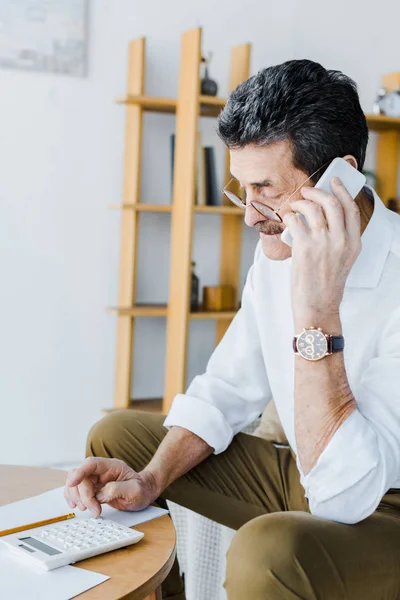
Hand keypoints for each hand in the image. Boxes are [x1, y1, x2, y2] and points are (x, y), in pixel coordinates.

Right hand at [64, 457, 159, 516]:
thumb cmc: (141, 489)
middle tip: (94, 509)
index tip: (72, 483)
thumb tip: (99, 494)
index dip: (80, 472)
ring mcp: (95, 480)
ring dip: (77, 498)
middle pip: (81, 477)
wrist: (143, 493)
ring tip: (89, 509)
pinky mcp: (91, 489)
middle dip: (83, 495)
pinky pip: (76, 491)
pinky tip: (79, 506)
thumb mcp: (135, 490)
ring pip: (75, 484)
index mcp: (111, 466)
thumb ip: (118, 489)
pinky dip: (73, 499)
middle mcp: (100, 471)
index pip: (91, 464)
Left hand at [282, 177, 360, 324]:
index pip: (351, 208)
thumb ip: (339, 239)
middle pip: (332, 203)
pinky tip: (287, 219)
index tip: (334, 182)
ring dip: (300, 203)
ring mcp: (323, 242)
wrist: (317, 305)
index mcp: (354, 243)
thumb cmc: (326, 284)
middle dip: (317, 191)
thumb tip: (322, 215)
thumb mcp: (342, 260)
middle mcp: (341, 240)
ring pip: (312, 208)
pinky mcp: (305, 247)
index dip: (342, 191)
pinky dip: (289, 216)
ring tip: (295, 206)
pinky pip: (295, 221)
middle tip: (307, 191)